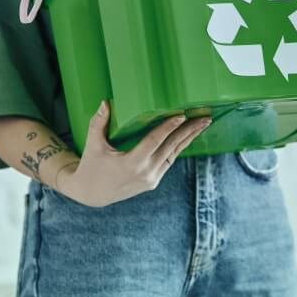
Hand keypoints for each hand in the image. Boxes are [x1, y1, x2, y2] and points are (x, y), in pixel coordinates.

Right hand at [56, 100, 211, 206]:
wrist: (92, 195)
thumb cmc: (92, 166)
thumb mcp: (93, 145)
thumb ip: (98, 123)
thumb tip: (105, 102)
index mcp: (131, 163)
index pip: (154, 141)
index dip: (168, 127)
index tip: (182, 115)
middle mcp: (145, 173)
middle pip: (171, 147)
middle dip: (189, 131)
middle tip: (204, 118)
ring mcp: (151, 179)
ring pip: (174, 155)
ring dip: (188, 139)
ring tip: (202, 124)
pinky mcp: (153, 182)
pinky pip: (169, 161)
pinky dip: (178, 148)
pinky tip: (187, 136)